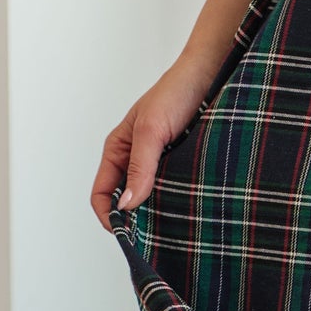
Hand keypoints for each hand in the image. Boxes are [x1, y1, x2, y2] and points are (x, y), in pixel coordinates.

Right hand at [89, 53, 219, 230]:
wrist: (210, 75)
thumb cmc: (175, 93)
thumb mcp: (152, 131)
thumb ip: (139, 167)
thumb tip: (126, 205)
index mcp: (117, 150)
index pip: (101, 194)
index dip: (108, 216)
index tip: (125, 233)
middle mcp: (134, 160)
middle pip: (124, 201)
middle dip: (133, 220)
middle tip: (152, 236)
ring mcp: (158, 163)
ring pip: (149, 198)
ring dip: (156, 212)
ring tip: (171, 225)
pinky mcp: (180, 164)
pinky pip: (171, 190)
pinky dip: (174, 202)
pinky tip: (187, 208)